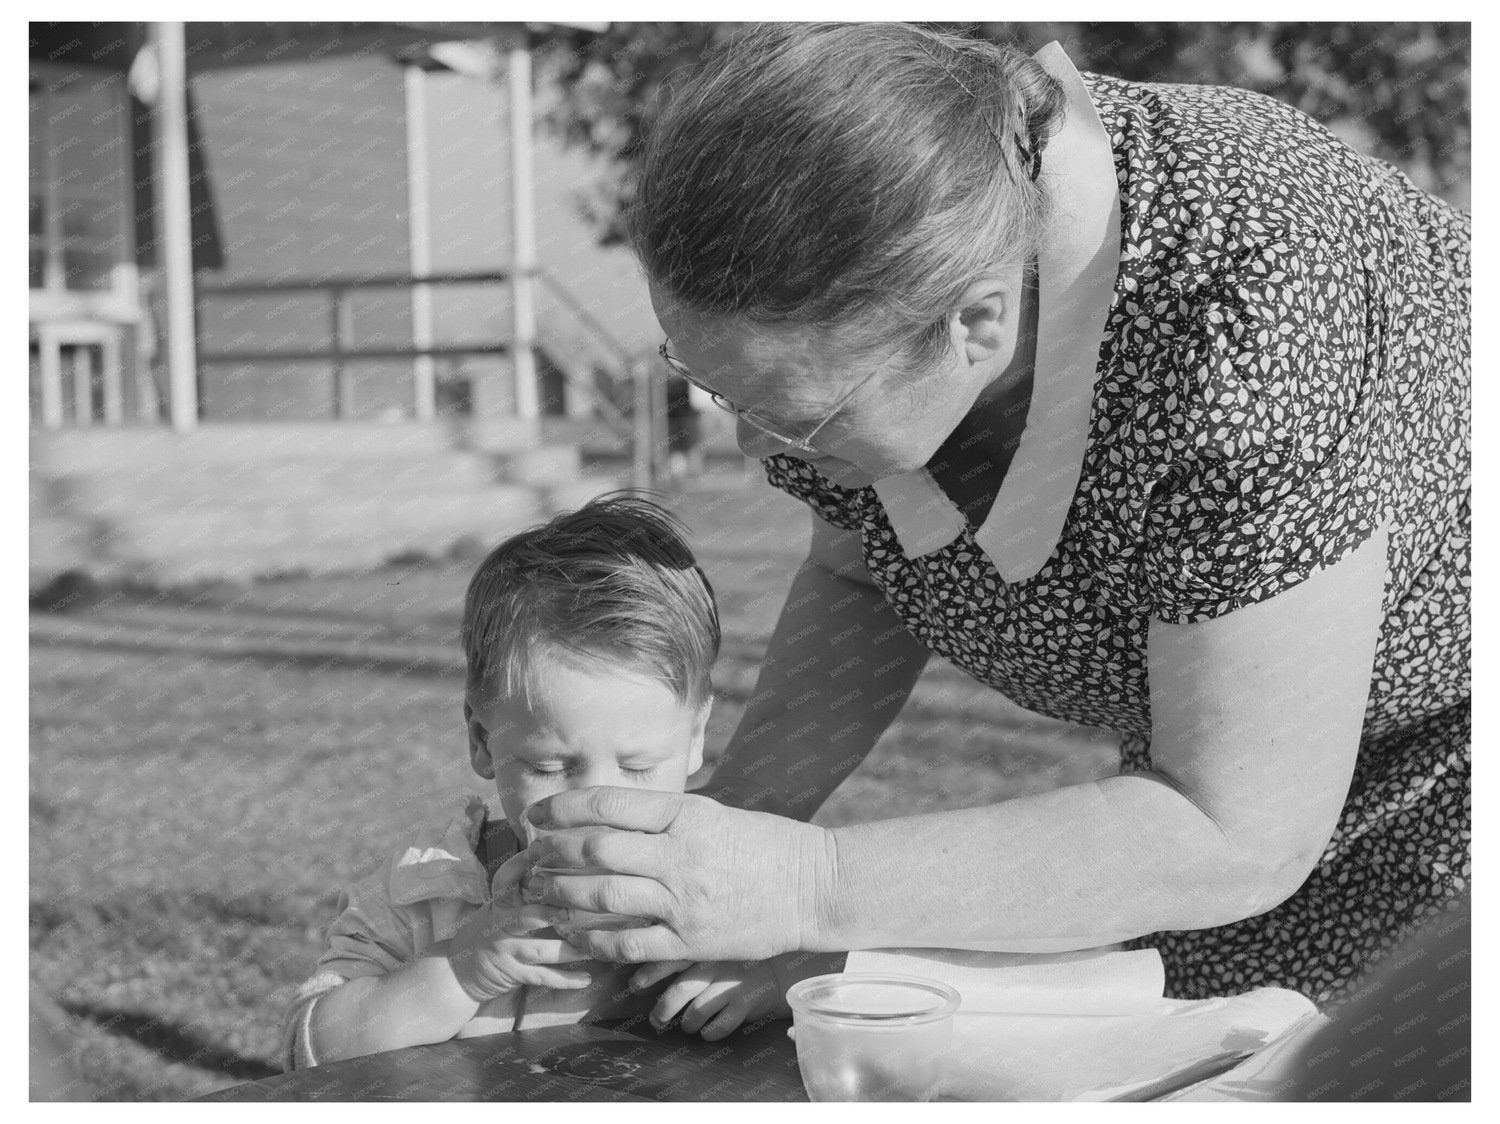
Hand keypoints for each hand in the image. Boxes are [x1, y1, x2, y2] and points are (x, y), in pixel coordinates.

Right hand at [445, 852, 594, 1002]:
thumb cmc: (489, 931)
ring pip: (540, 950)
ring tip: (592, 946)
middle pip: (525, 917)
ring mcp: (509, 952)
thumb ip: (522, 890)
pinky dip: (566, 980)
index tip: (538, 849)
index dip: (520, 864)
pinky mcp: (515, 975)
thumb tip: (559, 863)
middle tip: (572, 911)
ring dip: (568, 950)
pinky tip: (587, 978)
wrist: (460, 971)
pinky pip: (543, 977)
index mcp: (500, 904)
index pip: (505, 880)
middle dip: (549, 914)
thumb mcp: (498, 907)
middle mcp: (502, 926)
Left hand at [521, 788, 833, 963]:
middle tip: (529, 856)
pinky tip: (572, 935)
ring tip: (539, 893)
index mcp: (687, 815)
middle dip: (552, 853)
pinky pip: (628, 943)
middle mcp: (680, 855)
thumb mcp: (716, 814)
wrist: (816, 887)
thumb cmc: (767, 845)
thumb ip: (666, 817)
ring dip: (561, 895)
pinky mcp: (692, 941)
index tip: (536, 814)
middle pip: (596, 850)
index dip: (562, 807)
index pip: (608, 805)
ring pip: (603, 897)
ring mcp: (685, 901)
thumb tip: (611, 817)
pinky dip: (592, 940)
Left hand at [645, 959, 788, 1040]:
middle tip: (656, 1020)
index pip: (671, 959)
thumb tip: (639, 974)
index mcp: (703, 948)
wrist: (775, 969)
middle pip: (681, 990)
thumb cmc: (731, 961)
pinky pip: (719, 1027)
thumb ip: (681, 954)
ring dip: (686, 1024)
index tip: (635, 986)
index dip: (650, 973)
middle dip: (663, 1010)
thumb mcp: (709, 949)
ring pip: (697, 1012)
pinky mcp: (746, 1003)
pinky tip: (707, 1030)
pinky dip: (708, 1033)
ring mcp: (732, 984)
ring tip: (686, 1025)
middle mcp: (716, 964)